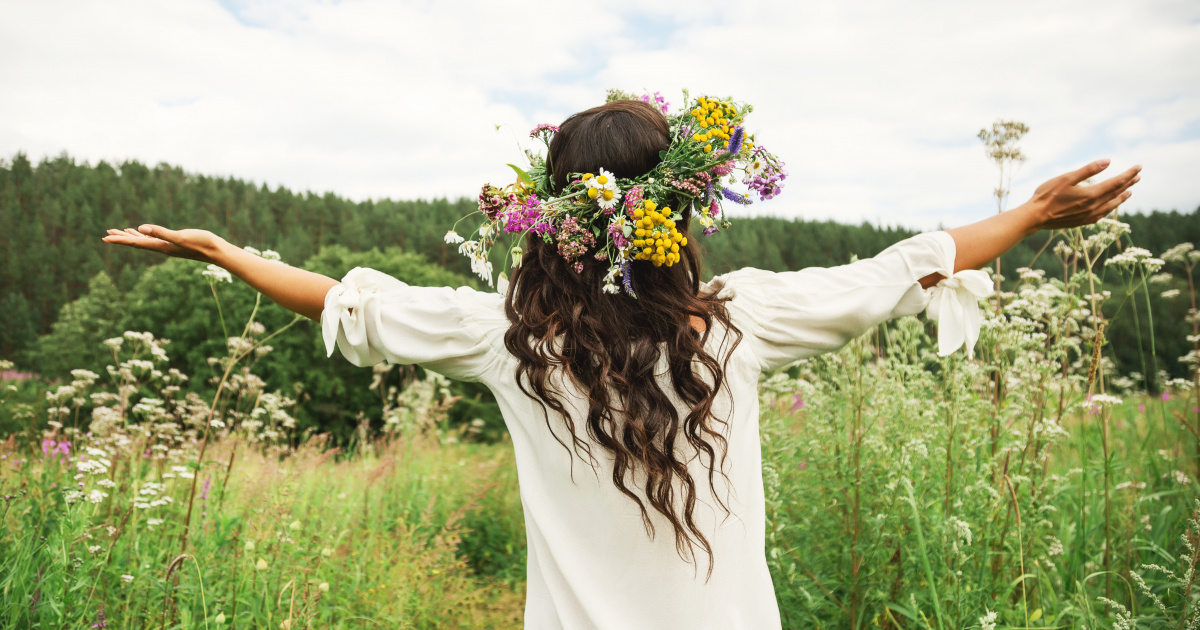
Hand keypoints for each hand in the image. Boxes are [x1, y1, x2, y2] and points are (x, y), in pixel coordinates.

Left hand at [102, 224, 226, 263]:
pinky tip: (145, 233)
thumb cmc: (201, 243)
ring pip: (146, 241)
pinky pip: (156, 239)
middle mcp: (163, 247)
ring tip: (122, 233)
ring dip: (133, 237)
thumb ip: (161, 232)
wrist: (217, 251)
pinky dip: (147, 236)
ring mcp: (169, 246)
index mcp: (161, 246)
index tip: (105, 238)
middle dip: (122, 239)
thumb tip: (140, 228)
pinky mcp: (176, 243)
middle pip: (137, 243)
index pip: (136, 243)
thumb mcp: (180, 236)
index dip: (120, 240)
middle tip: (106, 235)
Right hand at [1026, 159, 1140, 230]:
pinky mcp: (1082, 221)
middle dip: (1128, 183)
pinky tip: (1110, 207)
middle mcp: (1094, 206)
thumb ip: (1088, 170)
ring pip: (1110, 205)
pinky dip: (1110, 208)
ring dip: (1121, 197)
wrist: (1035, 217)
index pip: (1116, 182)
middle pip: (1116, 193)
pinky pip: (1102, 214)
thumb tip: (1108, 161)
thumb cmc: (1047, 195)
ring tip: (1129, 192)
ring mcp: (1088, 216)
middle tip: (1138, 176)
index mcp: (1091, 194)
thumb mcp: (1067, 178)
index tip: (1139, 167)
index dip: (1128, 174)